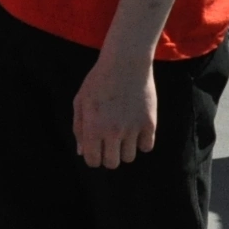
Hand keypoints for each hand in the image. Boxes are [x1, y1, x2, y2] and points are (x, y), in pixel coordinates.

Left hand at [72, 53, 157, 168]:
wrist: (125, 64)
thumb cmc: (98, 81)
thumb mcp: (80, 101)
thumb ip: (79, 128)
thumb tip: (82, 152)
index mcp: (93, 127)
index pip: (93, 161)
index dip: (93, 157)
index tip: (94, 149)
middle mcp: (113, 132)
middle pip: (112, 163)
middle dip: (108, 156)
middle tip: (108, 143)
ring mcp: (133, 129)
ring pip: (130, 157)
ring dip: (124, 149)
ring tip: (121, 133)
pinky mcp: (150, 124)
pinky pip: (146, 147)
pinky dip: (141, 142)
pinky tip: (135, 129)